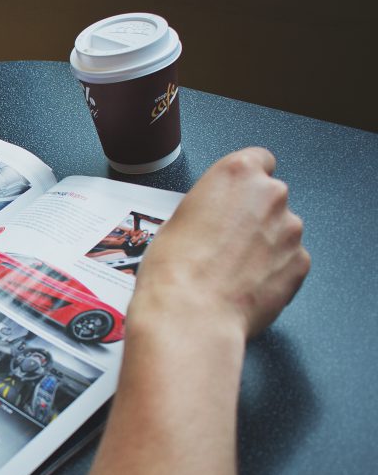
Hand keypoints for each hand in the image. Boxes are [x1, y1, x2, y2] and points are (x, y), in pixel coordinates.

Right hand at [132, 147, 309, 338]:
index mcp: (237, 173)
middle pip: (270, 197)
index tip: (234, 198)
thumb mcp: (176, 220)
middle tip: (224, 241)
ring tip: (232, 269)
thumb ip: (208, 207)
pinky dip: (273, 270)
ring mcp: (290, 229)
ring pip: (281, 230)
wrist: (190, 314)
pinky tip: (245, 284)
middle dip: (253, 216)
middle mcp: (270, 194)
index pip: (258, 160)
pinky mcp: (301, 263)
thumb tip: (214, 219)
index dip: (244, 183)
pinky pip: (290, 260)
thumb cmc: (174, 269)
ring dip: (264, 244)